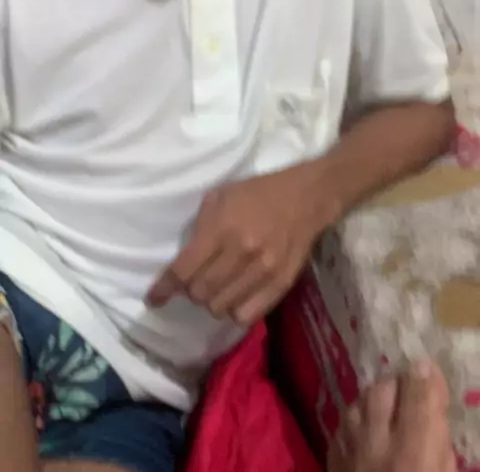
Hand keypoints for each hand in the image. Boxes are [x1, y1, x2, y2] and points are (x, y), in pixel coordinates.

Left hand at [147, 168, 320, 324]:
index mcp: (222, 228)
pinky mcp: (281, 284)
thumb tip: (185, 259)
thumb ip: (201, 226)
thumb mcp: (220, 196)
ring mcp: (263, 271)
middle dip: (191, 291)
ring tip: (218, 287)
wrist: (305, 197)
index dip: (164, 288)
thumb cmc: (257, 193)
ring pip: (221, 308)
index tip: (153, 299)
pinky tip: (236, 296)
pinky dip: (234, 310)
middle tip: (196, 280)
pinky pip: (246, 315)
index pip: (184, 270)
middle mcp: (242, 252)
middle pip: (200, 293)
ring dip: (212, 301)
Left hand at [328, 362, 456, 471]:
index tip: (426, 365)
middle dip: (396, 383)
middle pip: (381, 390)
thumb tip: (434, 412)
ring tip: (385, 408)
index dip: (423, 375)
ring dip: (372, 400)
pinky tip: (364, 429)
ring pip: (356, 403)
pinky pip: (340, 426)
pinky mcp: (330, 458)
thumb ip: (439, 444)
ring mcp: (347, 449)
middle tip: (407, 388)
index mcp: (412, 452)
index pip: (416, 396)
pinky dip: (355, 423)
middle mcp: (375, 444)